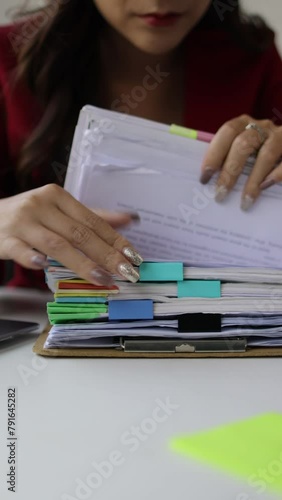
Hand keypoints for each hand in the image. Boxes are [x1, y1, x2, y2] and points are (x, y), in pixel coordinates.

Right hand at [0, 184, 142, 283]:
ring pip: (57, 244)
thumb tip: (129, 220)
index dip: (115, 239)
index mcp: (58, 197)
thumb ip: (92, 216)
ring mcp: (22, 222)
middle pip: (79, 233)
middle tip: (126, 272)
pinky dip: (31, 257)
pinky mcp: (4, 239)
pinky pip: (20, 249)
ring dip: (81, 263)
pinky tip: (44, 265)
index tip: (133, 256)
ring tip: (102, 278)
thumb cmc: (28, 216)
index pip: (92, 220)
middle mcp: (41, 205)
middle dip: (106, 254)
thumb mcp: (58, 210)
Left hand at [200, 114, 281, 209]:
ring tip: (245, 202)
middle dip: (230, 171)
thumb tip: (208, 179)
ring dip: (253, 180)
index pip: (227, 132)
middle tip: (220, 195)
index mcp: (244, 124)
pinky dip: (276, 174)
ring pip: (266, 154)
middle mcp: (262, 127)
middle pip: (243, 144)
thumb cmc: (257, 153)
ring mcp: (280, 136)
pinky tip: (266, 187)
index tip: (205, 177)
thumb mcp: (243, 149)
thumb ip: (229, 157)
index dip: (214, 153)